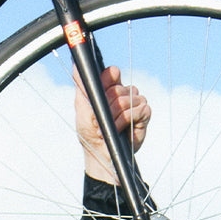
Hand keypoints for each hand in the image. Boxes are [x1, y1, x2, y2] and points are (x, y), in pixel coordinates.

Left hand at [74, 65, 148, 184]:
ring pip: (127, 98)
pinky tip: (119, 129)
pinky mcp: (145, 114)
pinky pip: (137, 109)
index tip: (100, 92)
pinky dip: (124, 120)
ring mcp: (136, 102)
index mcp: (109, 89)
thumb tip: (76, 65)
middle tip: (99, 119)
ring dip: (114, 116)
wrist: (101, 154)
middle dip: (106, 106)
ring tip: (108, 127)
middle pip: (118, 88)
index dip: (107, 79)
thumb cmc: (91, 132)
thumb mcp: (82, 107)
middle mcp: (124, 93)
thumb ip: (81, 86)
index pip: (112, 73)